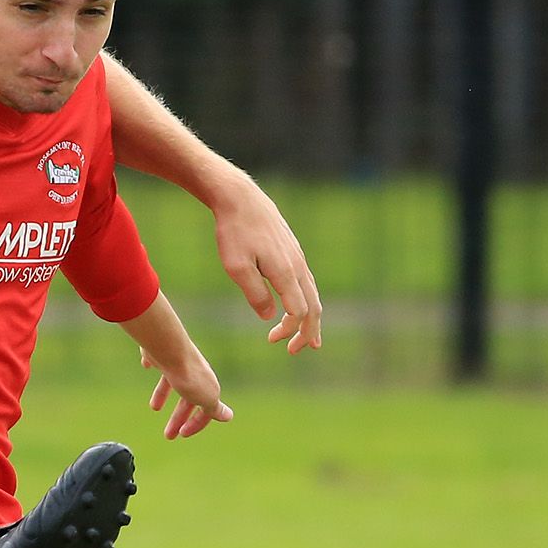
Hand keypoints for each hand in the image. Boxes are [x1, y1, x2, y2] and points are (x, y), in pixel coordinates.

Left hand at [140, 344, 232, 439]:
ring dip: (163, 396)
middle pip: (187, 399)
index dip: (196, 424)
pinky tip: (146, 366)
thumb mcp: (206, 398)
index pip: (205, 409)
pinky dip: (153, 364)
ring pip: (171, 382)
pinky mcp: (160, 353)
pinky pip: (157, 360)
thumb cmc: (188, 376)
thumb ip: (214, 408)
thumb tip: (228, 416)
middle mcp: (194, 373)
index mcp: (206, 385)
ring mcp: (177, 362)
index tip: (182, 434)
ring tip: (154, 408)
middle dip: (178, 418)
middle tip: (168, 435)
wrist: (169, 349)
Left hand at [212, 179, 323, 353]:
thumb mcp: (236, 267)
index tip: (271, 340)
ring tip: (307, 336)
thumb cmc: (233, 232)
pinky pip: (306, 281)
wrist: (239, 197)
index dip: (290, 330)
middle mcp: (297, 265)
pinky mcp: (292, 249)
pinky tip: (297, 305)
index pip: (299, 311)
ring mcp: (297, 256)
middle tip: (297, 351)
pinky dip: (306, 299)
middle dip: (308, 331)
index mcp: (286, 272)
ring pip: (312, 293)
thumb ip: (255, 294)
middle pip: (313, 305)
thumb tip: (270, 317)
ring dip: (310, 317)